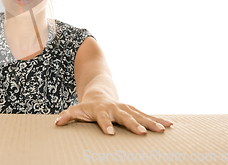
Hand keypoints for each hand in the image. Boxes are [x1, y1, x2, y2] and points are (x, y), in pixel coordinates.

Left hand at [54, 97, 172, 134]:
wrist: (99, 93)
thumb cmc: (87, 106)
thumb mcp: (76, 110)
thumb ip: (68, 116)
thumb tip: (57, 122)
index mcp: (101, 109)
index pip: (103, 118)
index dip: (106, 125)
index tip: (110, 134)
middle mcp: (116, 108)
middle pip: (125, 117)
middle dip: (134, 125)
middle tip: (142, 133)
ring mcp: (126, 108)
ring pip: (140, 115)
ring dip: (151, 122)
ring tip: (163, 130)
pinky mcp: (134, 110)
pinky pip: (147, 115)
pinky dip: (158, 120)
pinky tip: (170, 125)